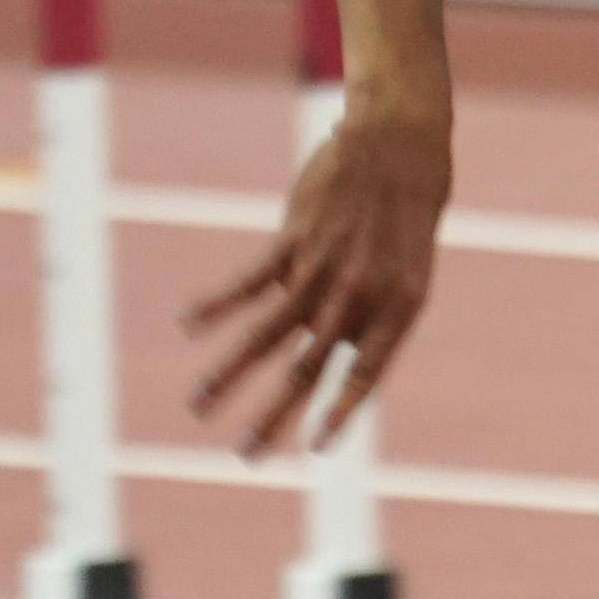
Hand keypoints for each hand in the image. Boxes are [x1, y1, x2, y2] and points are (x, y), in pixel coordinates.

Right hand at [186, 109, 453, 453]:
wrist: (404, 143)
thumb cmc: (409, 211)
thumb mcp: (406, 267)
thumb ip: (364, 311)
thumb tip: (320, 346)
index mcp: (402, 305)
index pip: (368, 373)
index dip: (340, 411)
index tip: (315, 448)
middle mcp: (363, 293)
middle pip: (309, 367)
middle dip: (273, 414)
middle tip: (244, 455)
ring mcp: (326, 266)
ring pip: (268, 333)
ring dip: (228, 373)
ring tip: (200, 407)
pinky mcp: (296, 239)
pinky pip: (249, 282)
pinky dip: (216, 304)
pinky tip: (188, 323)